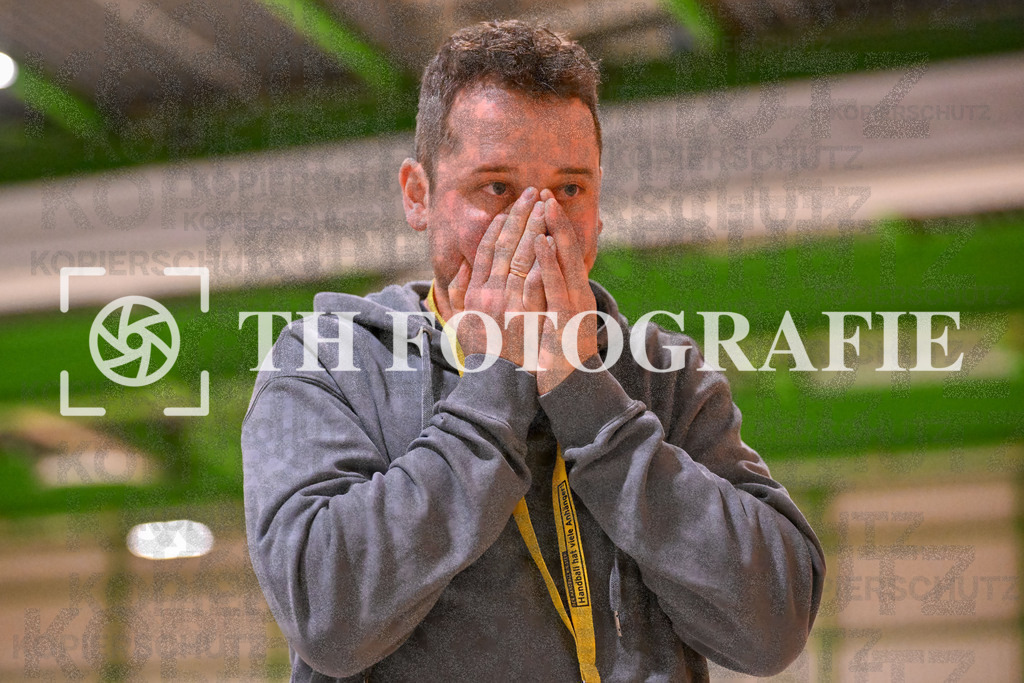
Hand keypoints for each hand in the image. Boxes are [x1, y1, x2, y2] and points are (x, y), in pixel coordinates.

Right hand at [447, 187, 547, 366]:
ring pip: (520, 257)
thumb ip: (459, 296)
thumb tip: (459, 269)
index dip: (498, 226)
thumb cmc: (484, 355)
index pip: (484, 251)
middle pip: (504, 246)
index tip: (509, 208)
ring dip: (533, 228)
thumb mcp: (463, 324)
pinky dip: (541, 258)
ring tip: (545, 206)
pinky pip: (534, 281)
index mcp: (474, 294)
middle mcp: (488, 296)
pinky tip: (550, 238)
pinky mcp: (526, 316)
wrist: (499, 386)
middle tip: (533, 193)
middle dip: (519, 216)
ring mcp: (507, 305)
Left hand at [534, 192, 597, 393]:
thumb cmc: (556, 359)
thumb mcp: (552, 323)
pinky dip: (549, 261)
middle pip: (566, 250)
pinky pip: (555, 285)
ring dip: (554, 231)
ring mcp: (573, 306)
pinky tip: (540, 243)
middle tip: (544, 192)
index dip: (555, 225)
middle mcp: (577, 295)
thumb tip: (534, 279)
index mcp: (572, 294)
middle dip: (555, 219)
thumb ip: (546, 299)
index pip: (564, 252)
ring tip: (545, 206)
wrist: (573, 390)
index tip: (544, 201)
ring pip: (564, 262)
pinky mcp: (565, 320)